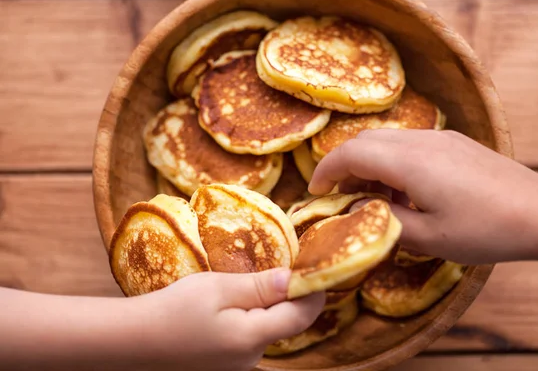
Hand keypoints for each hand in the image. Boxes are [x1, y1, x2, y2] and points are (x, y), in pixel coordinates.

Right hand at [134, 268, 324, 370]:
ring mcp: (238, 364)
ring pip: (268, 328)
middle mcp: (251, 358)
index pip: (301, 316)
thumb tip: (295, 279)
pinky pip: (251, 335)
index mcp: (252, 338)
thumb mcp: (218, 288)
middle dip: (290, 296)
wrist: (134, 340)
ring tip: (254, 280)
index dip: (313, 291)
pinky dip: (252, 316)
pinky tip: (236, 301)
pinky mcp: (226, 363)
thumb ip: (260, 286)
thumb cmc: (174, 309)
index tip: (315, 267)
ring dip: (268, 305)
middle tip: (285, 263)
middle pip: (286, 323)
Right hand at [309, 129, 537, 264]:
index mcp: (409, 162)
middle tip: (341, 196)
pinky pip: (410, 144)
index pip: (351, 153)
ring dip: (370, 163)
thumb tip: (362, 207)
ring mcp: (441, 138)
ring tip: (374, 197)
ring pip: (388, 140)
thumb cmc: (484, 229)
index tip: (316, 192)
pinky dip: (392, 161)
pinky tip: (405, 189)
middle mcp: (421, 141)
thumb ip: (386, 220)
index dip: (326, 170)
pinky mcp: (456, 143)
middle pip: (366, 140)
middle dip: (344, 165)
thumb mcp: (428, 238)